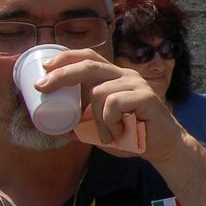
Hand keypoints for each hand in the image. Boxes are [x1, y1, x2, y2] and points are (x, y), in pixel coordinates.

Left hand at [33, 50, 181, 158]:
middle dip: (62, 75)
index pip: (88, 57)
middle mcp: (124, 75)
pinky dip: (111, 121)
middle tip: (42, 87)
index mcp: (113, 78)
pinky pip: (114, 103)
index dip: (65, 58)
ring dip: (97, 119)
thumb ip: (79, 121)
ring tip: (108, 133)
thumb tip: (47, 122)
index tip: (44, 68)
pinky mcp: (145, 96)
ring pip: (99, 92)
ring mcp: (136, 84)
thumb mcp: (98, 128)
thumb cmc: (131, 136)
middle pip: (89, 65)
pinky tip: (121, 130)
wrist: (162, 147)